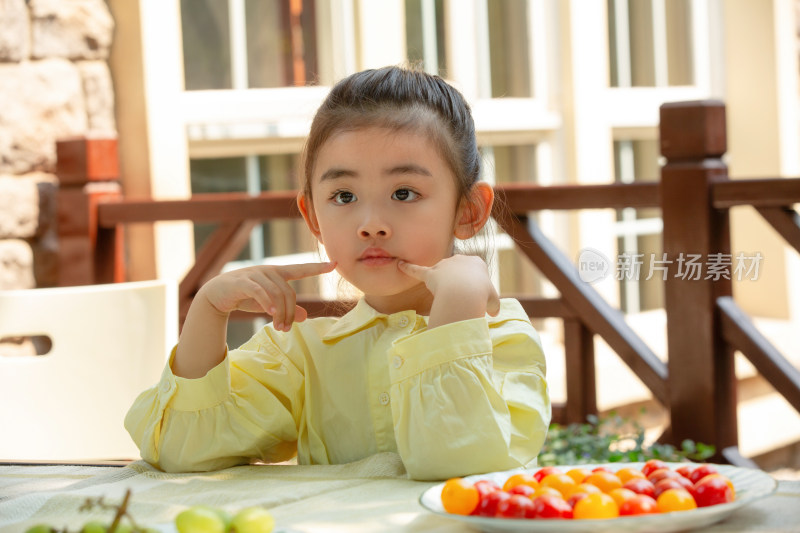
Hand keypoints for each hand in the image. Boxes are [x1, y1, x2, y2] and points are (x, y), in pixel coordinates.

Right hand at [199, 261, 335, 331]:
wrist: (215, 296)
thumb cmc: (245, 298)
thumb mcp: (268, 304)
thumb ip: (286, 308)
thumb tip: (305, 317)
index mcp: (277, 273)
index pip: (300, 269)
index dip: (317, 268)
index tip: (335, 264)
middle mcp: (268, 271)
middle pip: (289, 292)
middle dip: (290, 313)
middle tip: (285, 329)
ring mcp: (255, 274)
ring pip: (277, 294)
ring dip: (280, 313)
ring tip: (279, 328)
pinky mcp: (242, 282)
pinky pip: (260, 292)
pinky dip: (268, 303)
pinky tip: (272, 314)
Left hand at [398, 255, 499, 327]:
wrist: (466, 294)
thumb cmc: (481, 297)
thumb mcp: (493, 302)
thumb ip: (493, 305)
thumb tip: (493, 313)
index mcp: (477, 262)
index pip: (474, 272)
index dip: (475, 286)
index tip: (475, 296)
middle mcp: (460, 259)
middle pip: (457, 272)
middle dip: (459, 285)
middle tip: (462, 298)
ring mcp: (444, 265)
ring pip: (442, 274)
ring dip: (443, 284)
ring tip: (447, 296)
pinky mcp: (431, 273)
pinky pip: (418, 270)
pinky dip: (408, 268)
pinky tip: (400, 265)